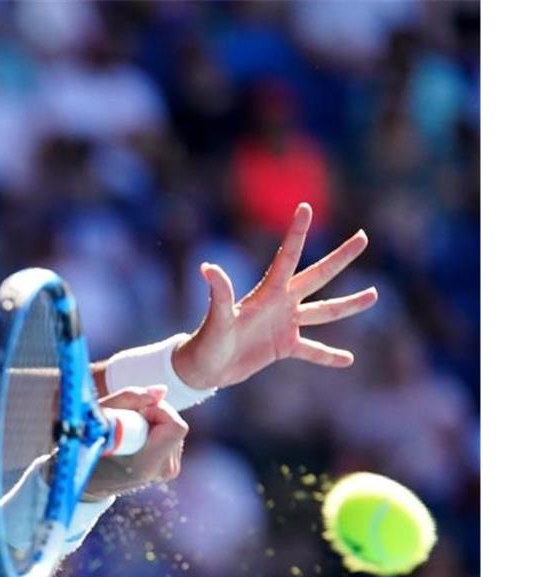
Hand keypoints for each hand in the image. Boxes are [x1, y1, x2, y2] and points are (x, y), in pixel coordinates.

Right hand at [84, 385, 188, 498]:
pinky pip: (171, 438)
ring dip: (153, 424)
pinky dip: (155, 432)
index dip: (157, 411)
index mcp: (145, 462)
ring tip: (128, 434)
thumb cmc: (87, 445)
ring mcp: (167, 472)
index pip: (175, 427)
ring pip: (173, 430)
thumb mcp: (98, 417)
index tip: (135, 413)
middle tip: (127, 422)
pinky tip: (136, 441)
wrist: (88, 483)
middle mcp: (161, 470)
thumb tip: (162, 390)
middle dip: (152, 415)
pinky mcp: (169, 470)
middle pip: (174, 425)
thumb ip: (130, 399)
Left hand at [172, 203, 377, 389]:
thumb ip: (220, 293)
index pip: (287, 256)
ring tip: (374, 294)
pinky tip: (348, 359)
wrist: (204, 367)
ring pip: (324, 312)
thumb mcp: (217, 318)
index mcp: (267, 292)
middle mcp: (281, 303)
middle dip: (340, 258)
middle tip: (363, 237)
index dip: (296, 232)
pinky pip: (312, 350)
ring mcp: (285, 324)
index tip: (305, 206)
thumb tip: (208, 267)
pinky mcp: (284, 347)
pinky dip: (328, 356)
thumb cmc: (207, 340)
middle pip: (317, 276)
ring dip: (348, 305)